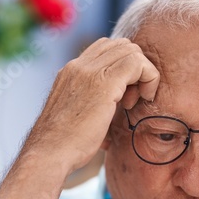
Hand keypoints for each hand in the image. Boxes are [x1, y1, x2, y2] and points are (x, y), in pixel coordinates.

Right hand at [25, 37, 158, 173]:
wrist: (50, 153)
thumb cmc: (63, 145)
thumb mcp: (76, 115)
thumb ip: (91, 103)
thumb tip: (109, 111)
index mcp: (71, 72)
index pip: (106, 49)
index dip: (123, 67)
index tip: (124, 96)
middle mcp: (78, 66)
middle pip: (121, 45)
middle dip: (135, 69)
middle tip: (130, 100)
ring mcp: (89, 71)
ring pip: (131, 50)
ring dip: (142, 74)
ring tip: (132, 103)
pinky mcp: (104, 83)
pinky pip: (137, 63)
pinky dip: (148, 78)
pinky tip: (138, 102)